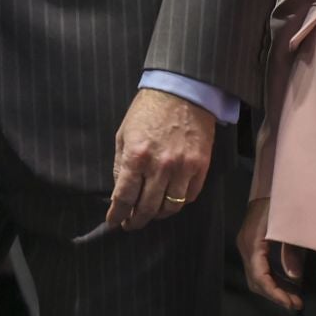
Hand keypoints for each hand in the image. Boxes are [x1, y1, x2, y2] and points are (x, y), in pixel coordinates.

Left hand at [105, 89, 213, 230]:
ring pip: (170, 207)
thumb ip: (120, 164)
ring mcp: (183, 168)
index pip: (124, 197)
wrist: (182, 92)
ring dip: (157, 215)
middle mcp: (159, 167)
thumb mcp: (123, 134)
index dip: (117, 215)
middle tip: (131, 224)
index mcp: (136, 157)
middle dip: (136, 221)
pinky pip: (189, 197)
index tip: (114, 222)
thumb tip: (120, 191)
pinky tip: (170, 200)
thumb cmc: (147, 110)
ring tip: (150, 213)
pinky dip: (178, 203)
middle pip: (147, 208)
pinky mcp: (201, 167)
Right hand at [236, 196, 302, 311]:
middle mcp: (245, 246)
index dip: (275, 293)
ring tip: (294, 297)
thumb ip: (292, 251)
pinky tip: (287, 283)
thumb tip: (295, 278)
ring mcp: (246, 245)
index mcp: (252, 242)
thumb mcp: (290, 225)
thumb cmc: (281, 201)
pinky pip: (259, 268)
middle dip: (275, 295)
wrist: (270, 183)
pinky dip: (272, 279)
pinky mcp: (252, 244)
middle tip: (296, 303)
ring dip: (274, 289)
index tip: (292, 304)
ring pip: (256, 277)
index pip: (260, 276)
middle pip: (256, 281)